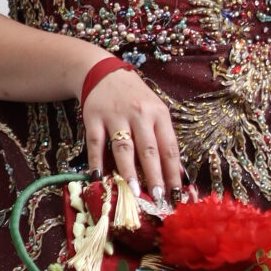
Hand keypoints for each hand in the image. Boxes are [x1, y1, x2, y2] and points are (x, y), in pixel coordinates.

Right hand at [82, 65, 181, 199]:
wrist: (104, 73)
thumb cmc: (135, 97)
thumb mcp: (155, 111)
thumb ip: (164, 138)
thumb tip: (177, 173)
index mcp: (159, 114)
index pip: (169, 147)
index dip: (173, 172)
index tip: (177, 193)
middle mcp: (139, 114)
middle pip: (148, 150)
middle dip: (154, 176)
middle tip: (158, 198)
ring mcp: (115, 116)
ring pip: (123, 147)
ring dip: (128, 171)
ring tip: (134, 190)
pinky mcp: (94, 118)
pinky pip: (96, 143)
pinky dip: (97, 161)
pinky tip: (99, 177)